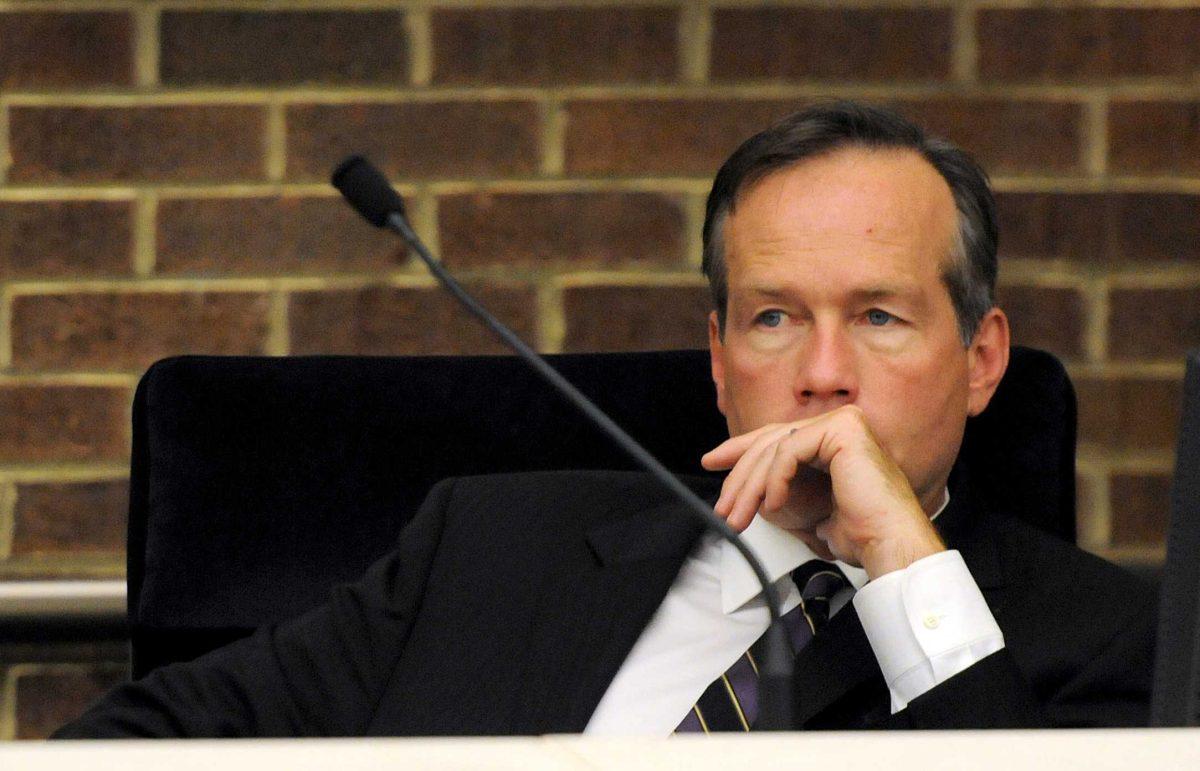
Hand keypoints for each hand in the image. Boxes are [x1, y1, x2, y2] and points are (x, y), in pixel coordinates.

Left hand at [701, 405, 944, 579]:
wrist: (889, 545)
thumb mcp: (807, 507)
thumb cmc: (858, 533)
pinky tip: (775, 505)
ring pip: (775, 446)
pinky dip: (775, 479)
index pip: (777, 437)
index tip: (712, 462)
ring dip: (749, 485)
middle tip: (723, 507)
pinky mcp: (843, 430)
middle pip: (771, 440)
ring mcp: (844, 422)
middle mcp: (841, 423)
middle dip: (739, 475)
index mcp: (836, 438)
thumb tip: (748, 486)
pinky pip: (789, 450)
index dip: (740, 450)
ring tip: (738, 516)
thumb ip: (783, 487)